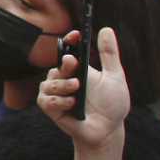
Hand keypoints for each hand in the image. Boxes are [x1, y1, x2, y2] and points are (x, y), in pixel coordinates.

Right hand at [40, 26, 130, 152]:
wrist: (108, 130)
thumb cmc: (112, 104)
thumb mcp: (114, 76)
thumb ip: (109, 54)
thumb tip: (106, 29)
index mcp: (79, 70)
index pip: (68, 50)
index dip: (68, 41)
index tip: (76, 35)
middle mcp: (65, 79)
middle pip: (56, 66)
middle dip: (63, 64)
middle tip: (72, 63)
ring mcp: (57, 94)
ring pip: (48, 83)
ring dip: (62, 85)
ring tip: (76, 89)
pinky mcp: (52, 109)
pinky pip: (45, 100)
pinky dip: (58, 100)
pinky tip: (72, 103)